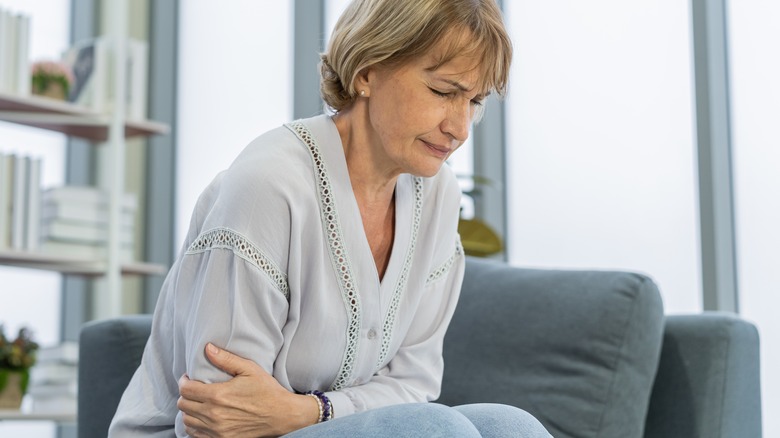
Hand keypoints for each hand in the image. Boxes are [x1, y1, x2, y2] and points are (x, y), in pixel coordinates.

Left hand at [178, 343, 318, 437]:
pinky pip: (195, 435)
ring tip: (197, 402)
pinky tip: (202, 417)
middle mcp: (214, 415)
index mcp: (218, 395)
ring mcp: (217, 430)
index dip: (184, 381)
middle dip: (185, 394)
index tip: (189, 377)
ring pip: (187, 421)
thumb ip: (226, 359)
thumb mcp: (249, 369)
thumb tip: (207, 348)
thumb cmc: (267, 390)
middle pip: (183, 405)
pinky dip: (194, 425)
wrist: (283, 414)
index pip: (186, 389)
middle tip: (194, 388)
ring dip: (188, 410)